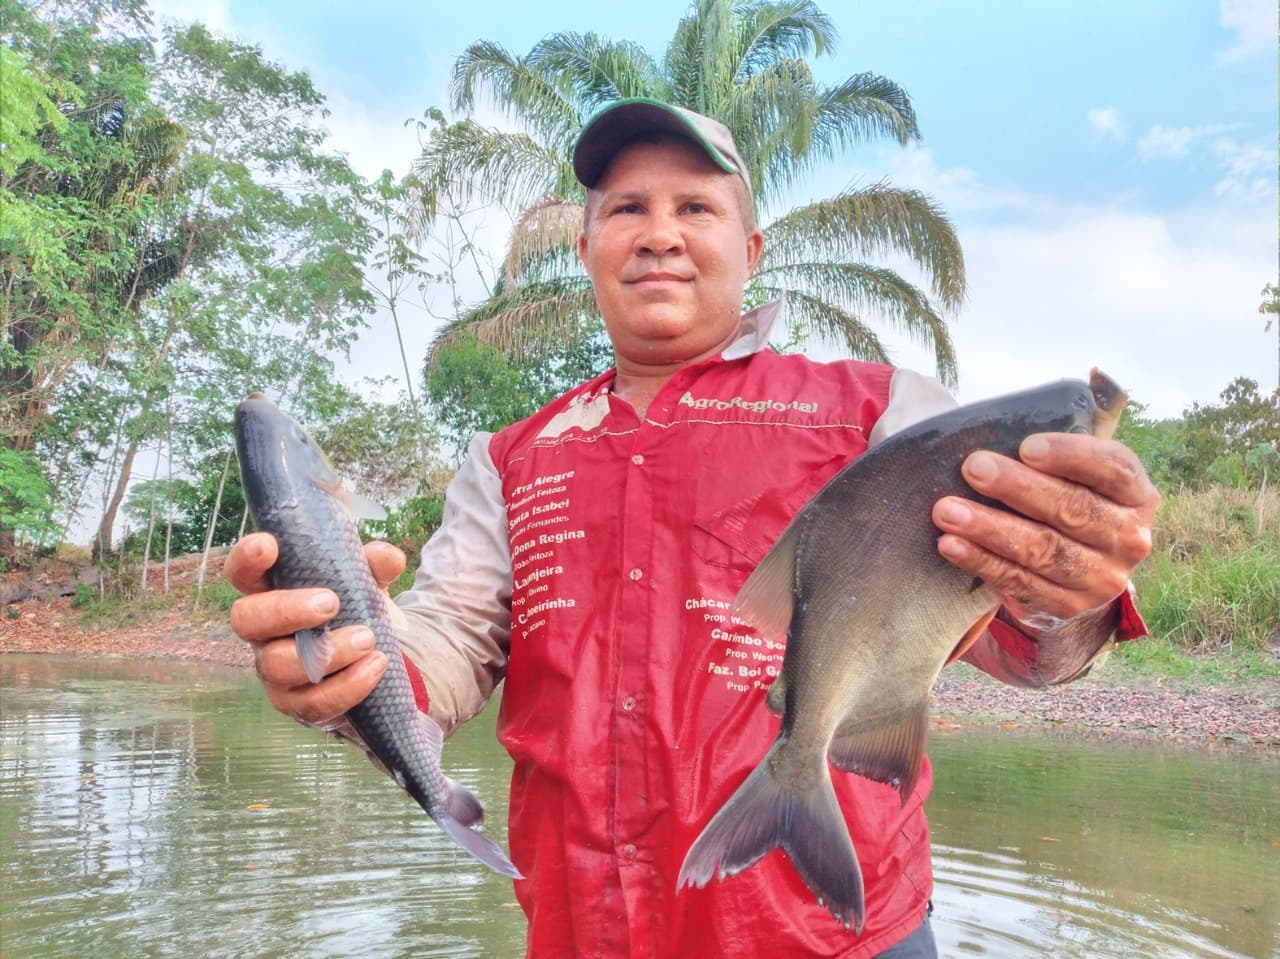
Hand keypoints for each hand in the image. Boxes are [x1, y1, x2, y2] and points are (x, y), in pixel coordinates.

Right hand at [224, 531, 405, 730]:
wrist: (373, 660)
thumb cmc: (356, 610)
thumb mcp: (368, 582)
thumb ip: (377, 565)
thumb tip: (388, 558)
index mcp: (272, 593)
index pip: (243, 573)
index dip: (246, 560)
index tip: (268, 545)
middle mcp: (263, 633)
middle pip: (245, 620)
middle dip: (285, 610)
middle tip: (331, 603)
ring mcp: (275, 672)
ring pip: (278, 666)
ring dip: (327, 652)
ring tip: (368, 639)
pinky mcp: (297, 704)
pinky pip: (312, 703)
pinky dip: (347, 686)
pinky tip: (376, 666)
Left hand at [931, 432, 1157, 626]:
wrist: (1081, 570)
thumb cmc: (1069, 499)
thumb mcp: (1081, 471)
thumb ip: (1065, 442)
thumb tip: (1055, 395)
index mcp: (1137, 493)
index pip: (1112, 469)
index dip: (1071, 455)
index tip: (1026, 446)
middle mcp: (1130, 537)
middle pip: (1073, 509)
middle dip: (1017, 488)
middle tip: (973, 468)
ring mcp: (1102, 577)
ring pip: (1043, 550)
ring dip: (989, 528)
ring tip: (947, 511)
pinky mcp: (1069, 605)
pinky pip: (1020, 582)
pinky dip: (981, 561)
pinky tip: (950, 544)